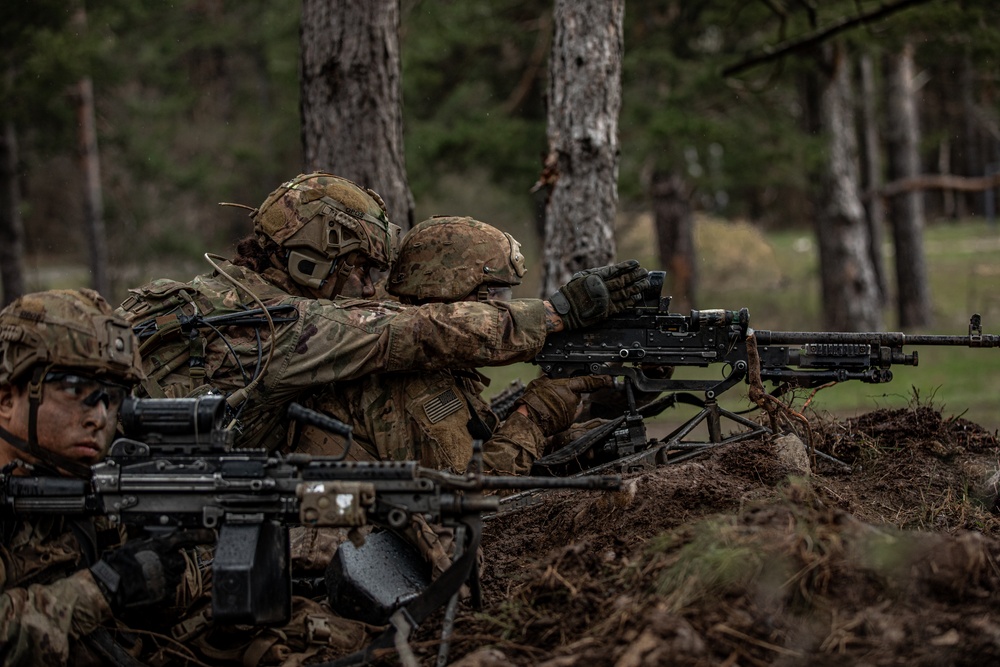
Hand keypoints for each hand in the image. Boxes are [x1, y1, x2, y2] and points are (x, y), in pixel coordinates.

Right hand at [90, 529, 214, 611]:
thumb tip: (153, 540)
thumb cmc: (117, 565)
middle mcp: (166, 560)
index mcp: (160, 546)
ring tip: (150, 579)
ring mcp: (167, 577)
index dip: (201, 536)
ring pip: (176, 576)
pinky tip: (150, 588)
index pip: (186, 538)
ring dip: (168, 577)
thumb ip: (148, 543)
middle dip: (174, 564)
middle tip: (159, 567)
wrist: (110, 586)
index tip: (212, 535)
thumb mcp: (133, 546)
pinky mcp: (164, 593)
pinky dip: (163, 590)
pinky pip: (170, 591)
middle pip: (181, 561)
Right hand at [515, 375, 613, 435]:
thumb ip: (551, 379)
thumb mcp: (540, 382)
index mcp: (567, 387)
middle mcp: (572, 399)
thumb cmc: (533, 401)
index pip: (587, 381)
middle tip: (554, 394)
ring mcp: (571, 411)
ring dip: (565, 403)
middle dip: (569, 392)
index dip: (600, 380)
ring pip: (573, 404)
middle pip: (577, 393)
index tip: (609, 379)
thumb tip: (553, 377)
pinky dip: (563, 412)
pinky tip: (552, 411)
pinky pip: (569, 413)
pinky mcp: (568, 421)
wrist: (529, 420)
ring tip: (550, 404)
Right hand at [548, 260, 649, 329]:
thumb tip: (610, 271)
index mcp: (596, 278)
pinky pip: (622, 305)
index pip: (615, 270)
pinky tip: (637, 297)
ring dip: (637, 288)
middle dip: (635, 276)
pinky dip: (630, 301)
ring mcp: (605, 300)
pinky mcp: (606, 311)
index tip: (636, 264)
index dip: (627, 267)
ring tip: (645, 283)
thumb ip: (596, 274)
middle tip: (644, 273)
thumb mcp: (581, 277)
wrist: (565, 310)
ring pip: (625, 292)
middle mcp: (602, 288)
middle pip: (623, 281)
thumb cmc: (571, 293)